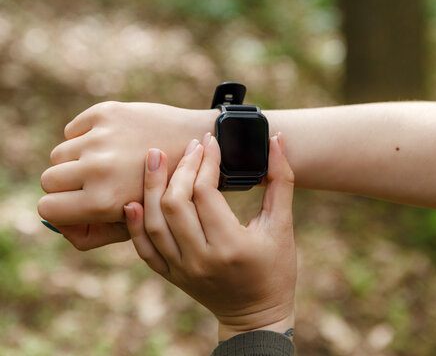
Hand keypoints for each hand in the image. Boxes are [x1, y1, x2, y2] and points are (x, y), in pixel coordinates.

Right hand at [38, 101, 215, 249]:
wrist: (196, 143)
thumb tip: (58, 226)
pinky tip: (113, 143)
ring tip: (107, 163)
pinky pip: (73, 130)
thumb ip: (92, 233)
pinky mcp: (105, 113)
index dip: (61, 210)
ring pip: (59, 154)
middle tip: (92, 184)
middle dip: (66, 185)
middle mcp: (97, 168)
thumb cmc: (166, 190)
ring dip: (76, 160)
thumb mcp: (135, 223)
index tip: (77, 205)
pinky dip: (86, 137)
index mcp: (103, 200)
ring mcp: (100, 138)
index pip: (47, 209)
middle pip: (47, 180)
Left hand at [124, 132, 295, 340]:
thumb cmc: (276, 269)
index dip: (206, 162)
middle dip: (181, 168)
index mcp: (230, 245)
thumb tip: (277, 140)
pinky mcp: (171, 275)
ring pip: (154, 222)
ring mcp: (182, 269)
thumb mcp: (282, 226)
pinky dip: (135, 224)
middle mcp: (201, 258)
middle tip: (190, 146)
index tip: (211, 143)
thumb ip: (281, 181)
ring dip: (151, 187)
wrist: (257, 316)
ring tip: (154, 158)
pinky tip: (132, 201)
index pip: (206, 192)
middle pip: (176, 203)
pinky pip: (145, 248)